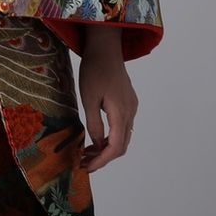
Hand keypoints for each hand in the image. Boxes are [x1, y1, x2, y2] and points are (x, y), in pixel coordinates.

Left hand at [79, 25, 137, 171]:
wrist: (106, 47)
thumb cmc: (95, 69)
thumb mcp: (88, 96)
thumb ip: (93, 122)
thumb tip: (96, 144)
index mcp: (121, 114)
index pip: (115, 148)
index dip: (102, 161)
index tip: (87, 168)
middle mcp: (130, 113)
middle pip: (121, 146)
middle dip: (103, 158)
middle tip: (84, 162)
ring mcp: (131, 107)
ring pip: (122, 137)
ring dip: (107, 148)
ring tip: (87, 152)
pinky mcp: (128, 102)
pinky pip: (122, 126)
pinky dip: (110, 136)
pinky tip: (96, 136)